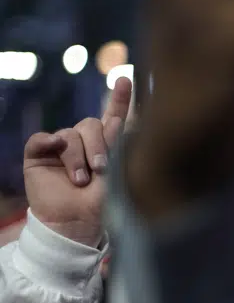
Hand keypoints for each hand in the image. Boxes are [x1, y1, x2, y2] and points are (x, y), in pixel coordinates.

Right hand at [23, 77, 131, 246]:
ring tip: (80, 181)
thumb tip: (118, 120)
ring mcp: (60, 147)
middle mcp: (83, 142)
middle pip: (90, 124)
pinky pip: (41, 138)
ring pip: (69, 134)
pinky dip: (48, 142)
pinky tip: (54, 149)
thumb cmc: (100, 205)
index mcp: (106, 145)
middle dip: (97, 146)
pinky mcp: (39, 154)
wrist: (74, 223)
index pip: (112, 116)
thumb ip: (117, 148)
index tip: (124, 79)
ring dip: (76, 158)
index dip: (119, 98)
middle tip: (101, 170)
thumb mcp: (116, 176)